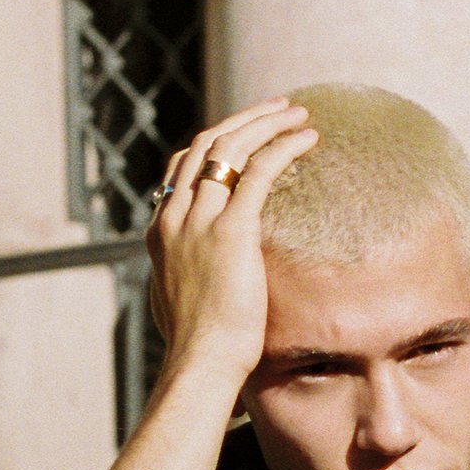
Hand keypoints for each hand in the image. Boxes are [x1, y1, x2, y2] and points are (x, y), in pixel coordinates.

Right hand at [145, 100, 319, 386]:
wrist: (200, 362)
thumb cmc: (197, 347)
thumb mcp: (180, 301)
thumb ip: (185, 278)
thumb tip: (195, 280)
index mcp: (161, 230)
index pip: (182, 168)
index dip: (215, 144)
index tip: (245, 136)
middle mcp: (174, 216)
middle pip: (206, 145)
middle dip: (244, 120)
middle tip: (277, 108)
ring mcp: (199, 220)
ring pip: (230, 147)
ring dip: (266, 122)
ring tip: (298, 113)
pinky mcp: (231, 229)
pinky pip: (259, 170)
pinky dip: (283, 146)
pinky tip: (308, 138)